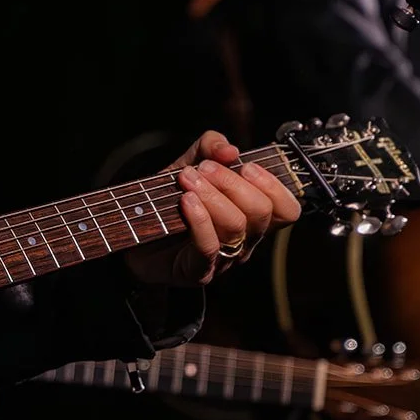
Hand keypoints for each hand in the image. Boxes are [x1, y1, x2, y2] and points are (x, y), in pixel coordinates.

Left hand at [123, 130, 301, 286]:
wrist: (131, 231)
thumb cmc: (167, 199)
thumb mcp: (189, 162)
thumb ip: (210, 147)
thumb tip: (231, 150)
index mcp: (251, 217)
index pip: (288, 210)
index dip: (275, 186)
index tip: (246, 166)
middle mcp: (244, 241)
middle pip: (261, 212)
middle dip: (232, 182)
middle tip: (203, 168)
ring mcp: (223, 259)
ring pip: (236, 226)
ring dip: (212, 195)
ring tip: (187, 179)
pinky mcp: (197, 271)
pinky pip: (209, 245)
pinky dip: (199, 218)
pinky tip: (185, 200)